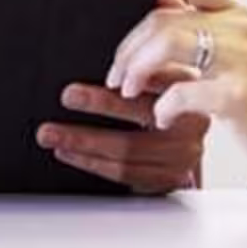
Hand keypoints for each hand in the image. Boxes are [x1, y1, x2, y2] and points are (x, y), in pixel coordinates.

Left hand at [37, 84, 208, 192]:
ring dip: (84, 143)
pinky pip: (127, 173)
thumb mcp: (164, 80)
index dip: (120, 86)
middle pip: (140, 115)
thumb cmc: (168, 104)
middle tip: (67, 99)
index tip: (77, 90)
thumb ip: (143, 75)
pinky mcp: (171, 177)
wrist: (191, 140)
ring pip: (128, 151)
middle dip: (99, 105)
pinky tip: (72, 154)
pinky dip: (94, 164)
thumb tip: (100, 70)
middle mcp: (193, 124)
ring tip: (54, 135)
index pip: (154, 83)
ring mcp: (184, 155)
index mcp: (191, 91)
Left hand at [106, 0, 246, 191]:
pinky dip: (162, 108)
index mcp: (240, 19)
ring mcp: (242, 60)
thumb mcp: (242, 59)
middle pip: (165, 18)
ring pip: (167, 42)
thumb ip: (204, 36)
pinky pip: (179, 91)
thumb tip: (161, 13)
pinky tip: (163, 118)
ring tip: (129, 91)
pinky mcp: (238, 94)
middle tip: (116, 73)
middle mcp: (242, 30)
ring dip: (135, 68)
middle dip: (128, 46)